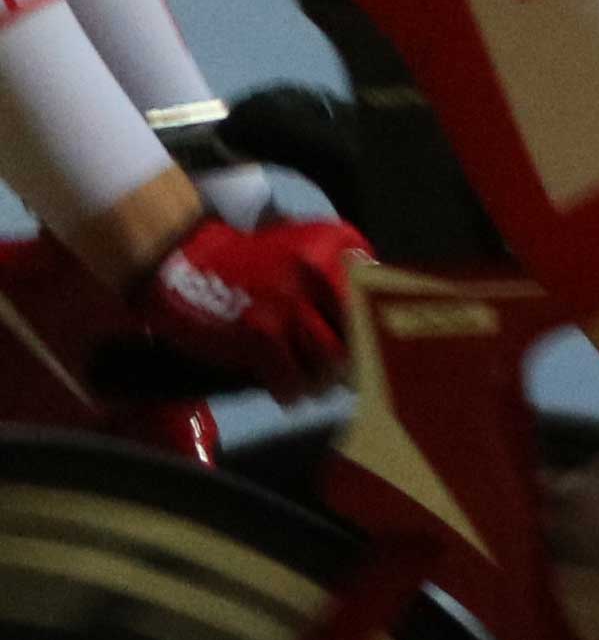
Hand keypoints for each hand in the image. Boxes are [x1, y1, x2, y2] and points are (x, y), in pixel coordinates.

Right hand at [132, 211, 368, 397]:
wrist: (178, 257)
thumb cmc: (244, 256)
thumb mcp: (300, 244)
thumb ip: (339, 268)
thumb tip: (374, 305)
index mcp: (331, 248)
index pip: (375, 296)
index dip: (378, 328)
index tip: (378, 347)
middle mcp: (315, 275)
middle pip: (358, 333)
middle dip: (355, 359)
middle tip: (350, 375)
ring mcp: (287, 307)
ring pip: (328, 359)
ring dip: (324, 379)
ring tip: (319, 386)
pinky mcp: (258, 337)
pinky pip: (289, 377)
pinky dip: (291, 391)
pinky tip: (289, 394)